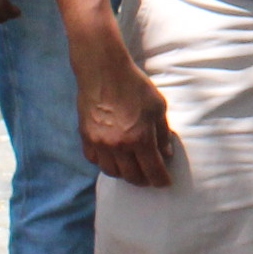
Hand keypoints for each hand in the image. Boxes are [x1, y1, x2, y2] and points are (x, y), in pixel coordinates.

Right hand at [77, 62, 175, 185]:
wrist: (103, 71)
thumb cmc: (134, 86)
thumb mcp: (158, 107)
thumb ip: (163, 133)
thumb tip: (166, 153)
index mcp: (140, 139)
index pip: (153, 171)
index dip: (161, 180)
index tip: (164, 182)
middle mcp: (119, 146)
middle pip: (132, 177)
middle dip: (143, 180)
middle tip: (149, 177)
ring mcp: (99, 143)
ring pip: (111, 172)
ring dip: (124, 173)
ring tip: (131, 168)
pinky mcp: (85, 137)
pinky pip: (94, 160)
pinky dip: (104, 162)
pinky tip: (112, 157)